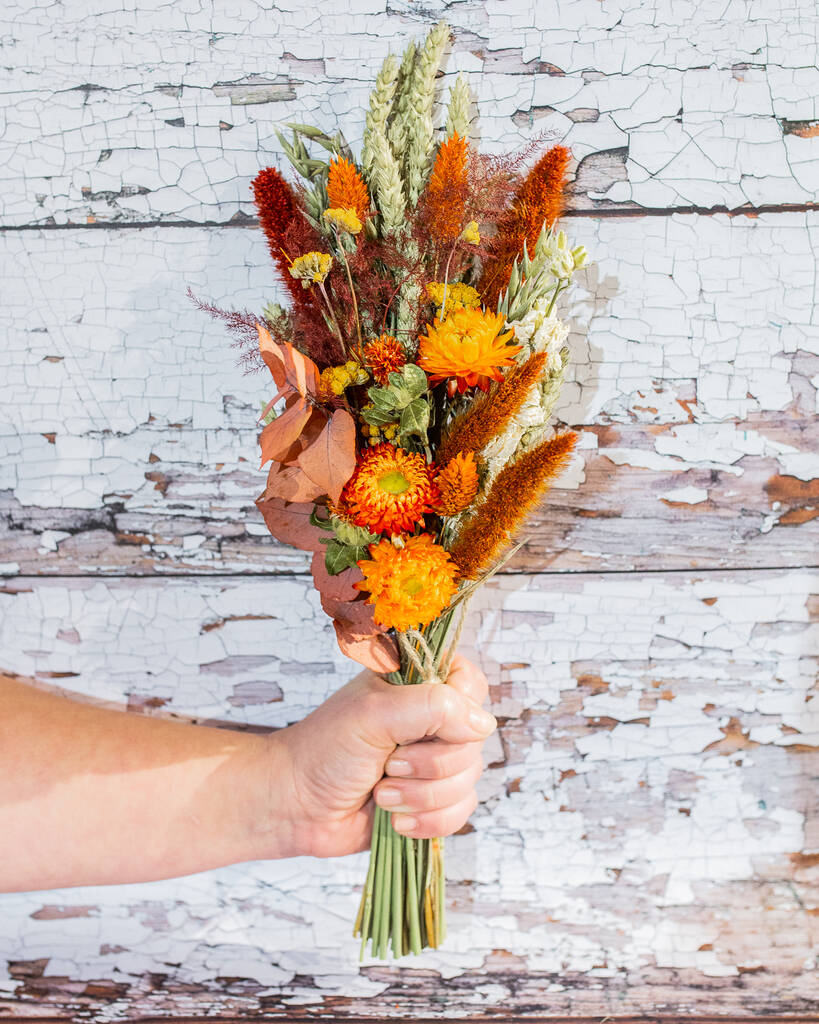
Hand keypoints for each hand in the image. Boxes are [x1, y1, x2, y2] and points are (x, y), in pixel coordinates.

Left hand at [270, 654, 494, 858]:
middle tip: (389, 764)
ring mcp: (433, 762)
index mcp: (418, 685)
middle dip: (430, 764)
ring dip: (423, 796)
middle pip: (474, 741)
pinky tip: (396, 819)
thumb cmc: (325, 749)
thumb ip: (434, 707)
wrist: (295, 805)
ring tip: (382, 793)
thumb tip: (484, 724)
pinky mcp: (432, 801)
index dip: (458, 711)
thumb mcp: (376, 713)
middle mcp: (432, 721)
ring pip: (469, 781)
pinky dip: (428, 821)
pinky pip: (460, 813)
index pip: (470, 685)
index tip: (424, 727)